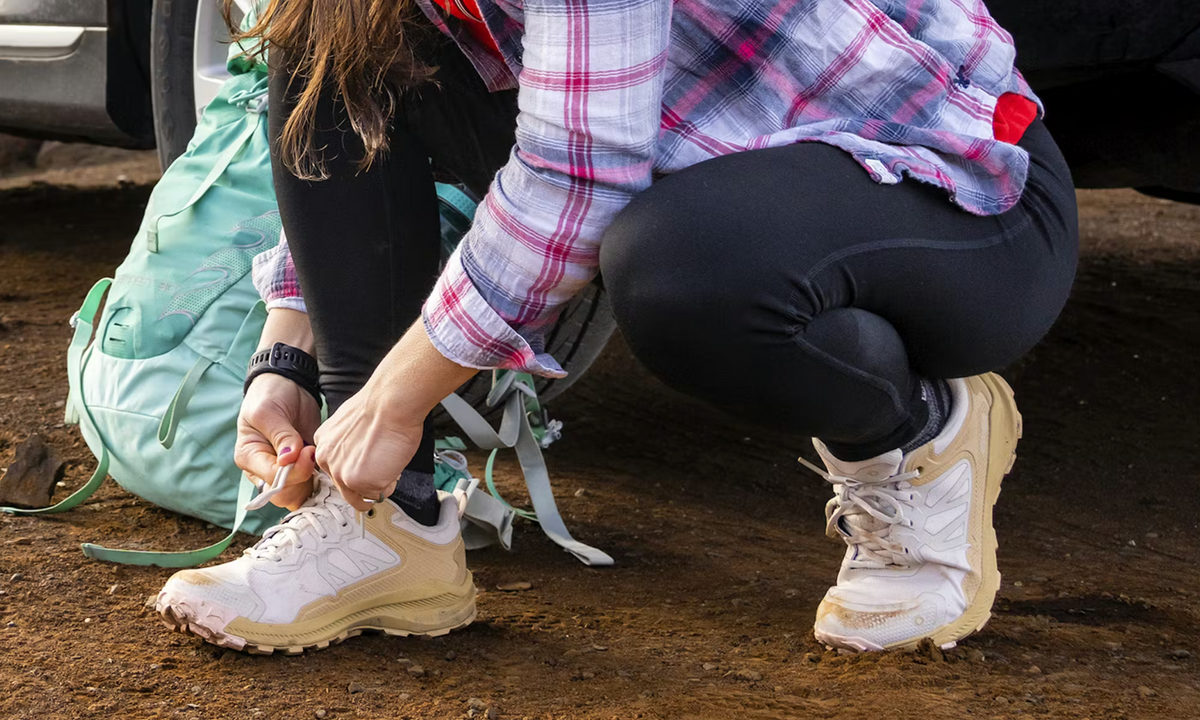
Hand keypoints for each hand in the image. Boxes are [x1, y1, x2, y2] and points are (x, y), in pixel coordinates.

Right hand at [233, 308, 319, 510]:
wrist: (288, 385)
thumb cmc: (270, 395)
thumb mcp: (268, 411)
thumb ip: (281, 436)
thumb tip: (289, 460)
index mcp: (250, 458)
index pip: (272, 479)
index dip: (293, 470)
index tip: (308, 450)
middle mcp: (264, 470)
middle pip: (284, 494)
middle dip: (303, 479)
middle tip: (314, 453)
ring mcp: (285, 471)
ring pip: (299, 495)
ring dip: (314, 483)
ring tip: (320, 457)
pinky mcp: (303, 468)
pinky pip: (312, 486)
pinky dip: (322, 481)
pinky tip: (327, 465)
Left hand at [313, 388, 424, 511]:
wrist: (391, 403)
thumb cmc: (380, 408)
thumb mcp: (352, 427)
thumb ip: (350, 447)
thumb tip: (361, 457)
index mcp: (324, 445)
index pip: (337, 472)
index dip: (357, 470)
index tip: (366, 470)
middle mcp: (327, 461)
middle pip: (347, 488)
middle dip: (367, 482)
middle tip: (383, 466)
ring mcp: (342, 474)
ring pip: (363, 494)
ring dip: (379, 483)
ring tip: (389, 461)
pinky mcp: (359, 482)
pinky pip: (380, 493)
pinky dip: (390, 483)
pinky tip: (393, 464)